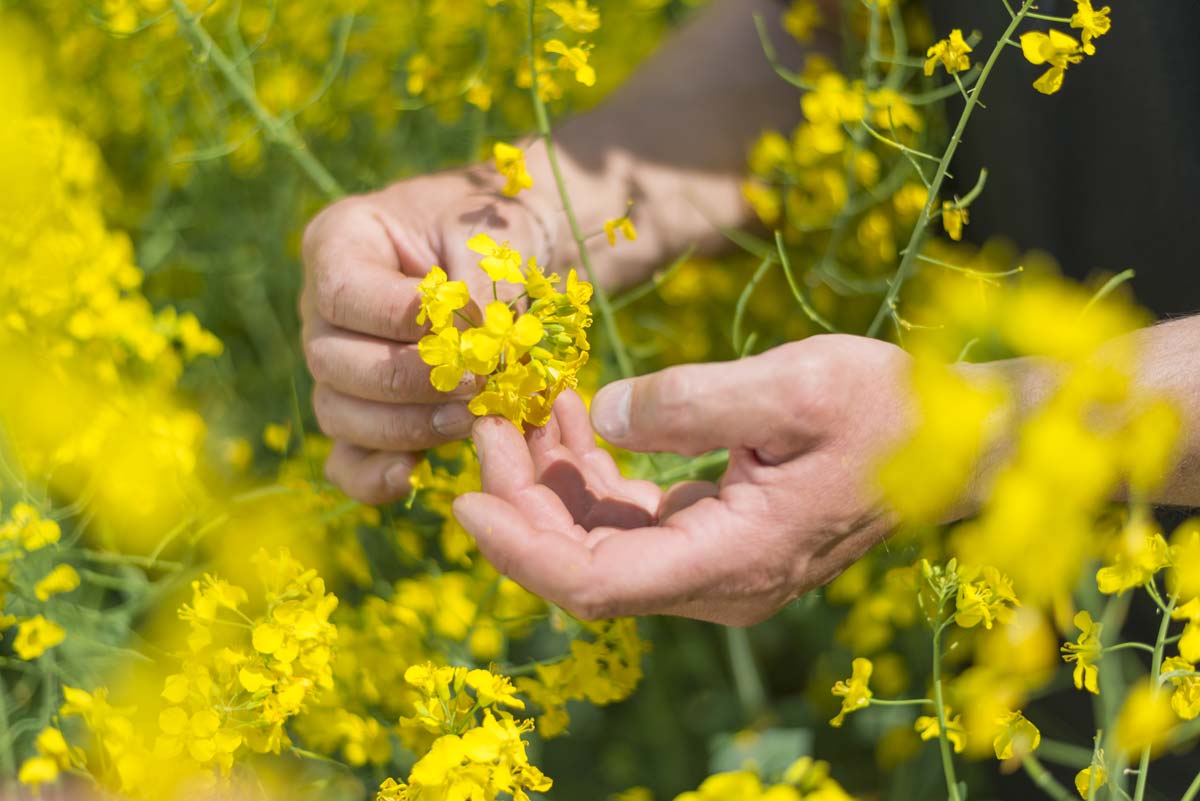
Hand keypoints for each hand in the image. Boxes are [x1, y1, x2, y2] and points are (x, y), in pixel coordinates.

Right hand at [300, 170, 553, 503]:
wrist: (516, 255)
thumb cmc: (497, 229)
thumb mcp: (491, 237)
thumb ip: (477, 285)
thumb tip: (474, 351)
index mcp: (340, 243)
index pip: (344, 293)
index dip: (398, 319)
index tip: (464, 324)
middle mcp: (322, 311)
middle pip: (333, 363)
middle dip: (409, 381)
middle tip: (477, 383)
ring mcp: (337, 369)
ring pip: (340, 415)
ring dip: (406, 426)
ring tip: (472, 417)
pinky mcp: (363, 418)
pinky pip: (348, 460)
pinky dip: (374, 476)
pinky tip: (413, 475)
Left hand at [452, 335, 913, 625]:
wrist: (956, 438)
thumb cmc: (888, 410)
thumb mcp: (794, 387)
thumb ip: (693, 403)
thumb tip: (604, 414)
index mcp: (733, 560)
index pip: (594, 584)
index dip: (520, 548)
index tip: (463, 497)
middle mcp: (716, 580)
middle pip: (583, 561)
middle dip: (522, 494)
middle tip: (488, 412)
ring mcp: (715, 562)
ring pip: (600, 539)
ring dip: (552, 477)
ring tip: (524, 399)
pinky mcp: (716, 534)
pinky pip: (632, 517)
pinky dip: (593, 471)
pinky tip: (575, 414)